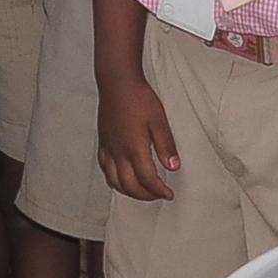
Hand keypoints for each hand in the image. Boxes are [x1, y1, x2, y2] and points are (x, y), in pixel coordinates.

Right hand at [99, 76, 179, 202]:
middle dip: (145, 196)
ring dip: (130, 191)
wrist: (117, 82)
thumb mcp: (159, 121)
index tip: (169, 194)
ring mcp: (108, 148)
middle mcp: (119, 152)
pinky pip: (105, 169)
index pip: (147, 179)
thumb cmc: (138, 98)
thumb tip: (174, 167)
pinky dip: (114, 180)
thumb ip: (166, 146)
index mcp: (134, 148)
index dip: (159, 191)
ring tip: (143, 191)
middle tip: (158, 195)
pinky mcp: (103, 143)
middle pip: (130, 186)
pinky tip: (122, 178)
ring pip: (114, 181)